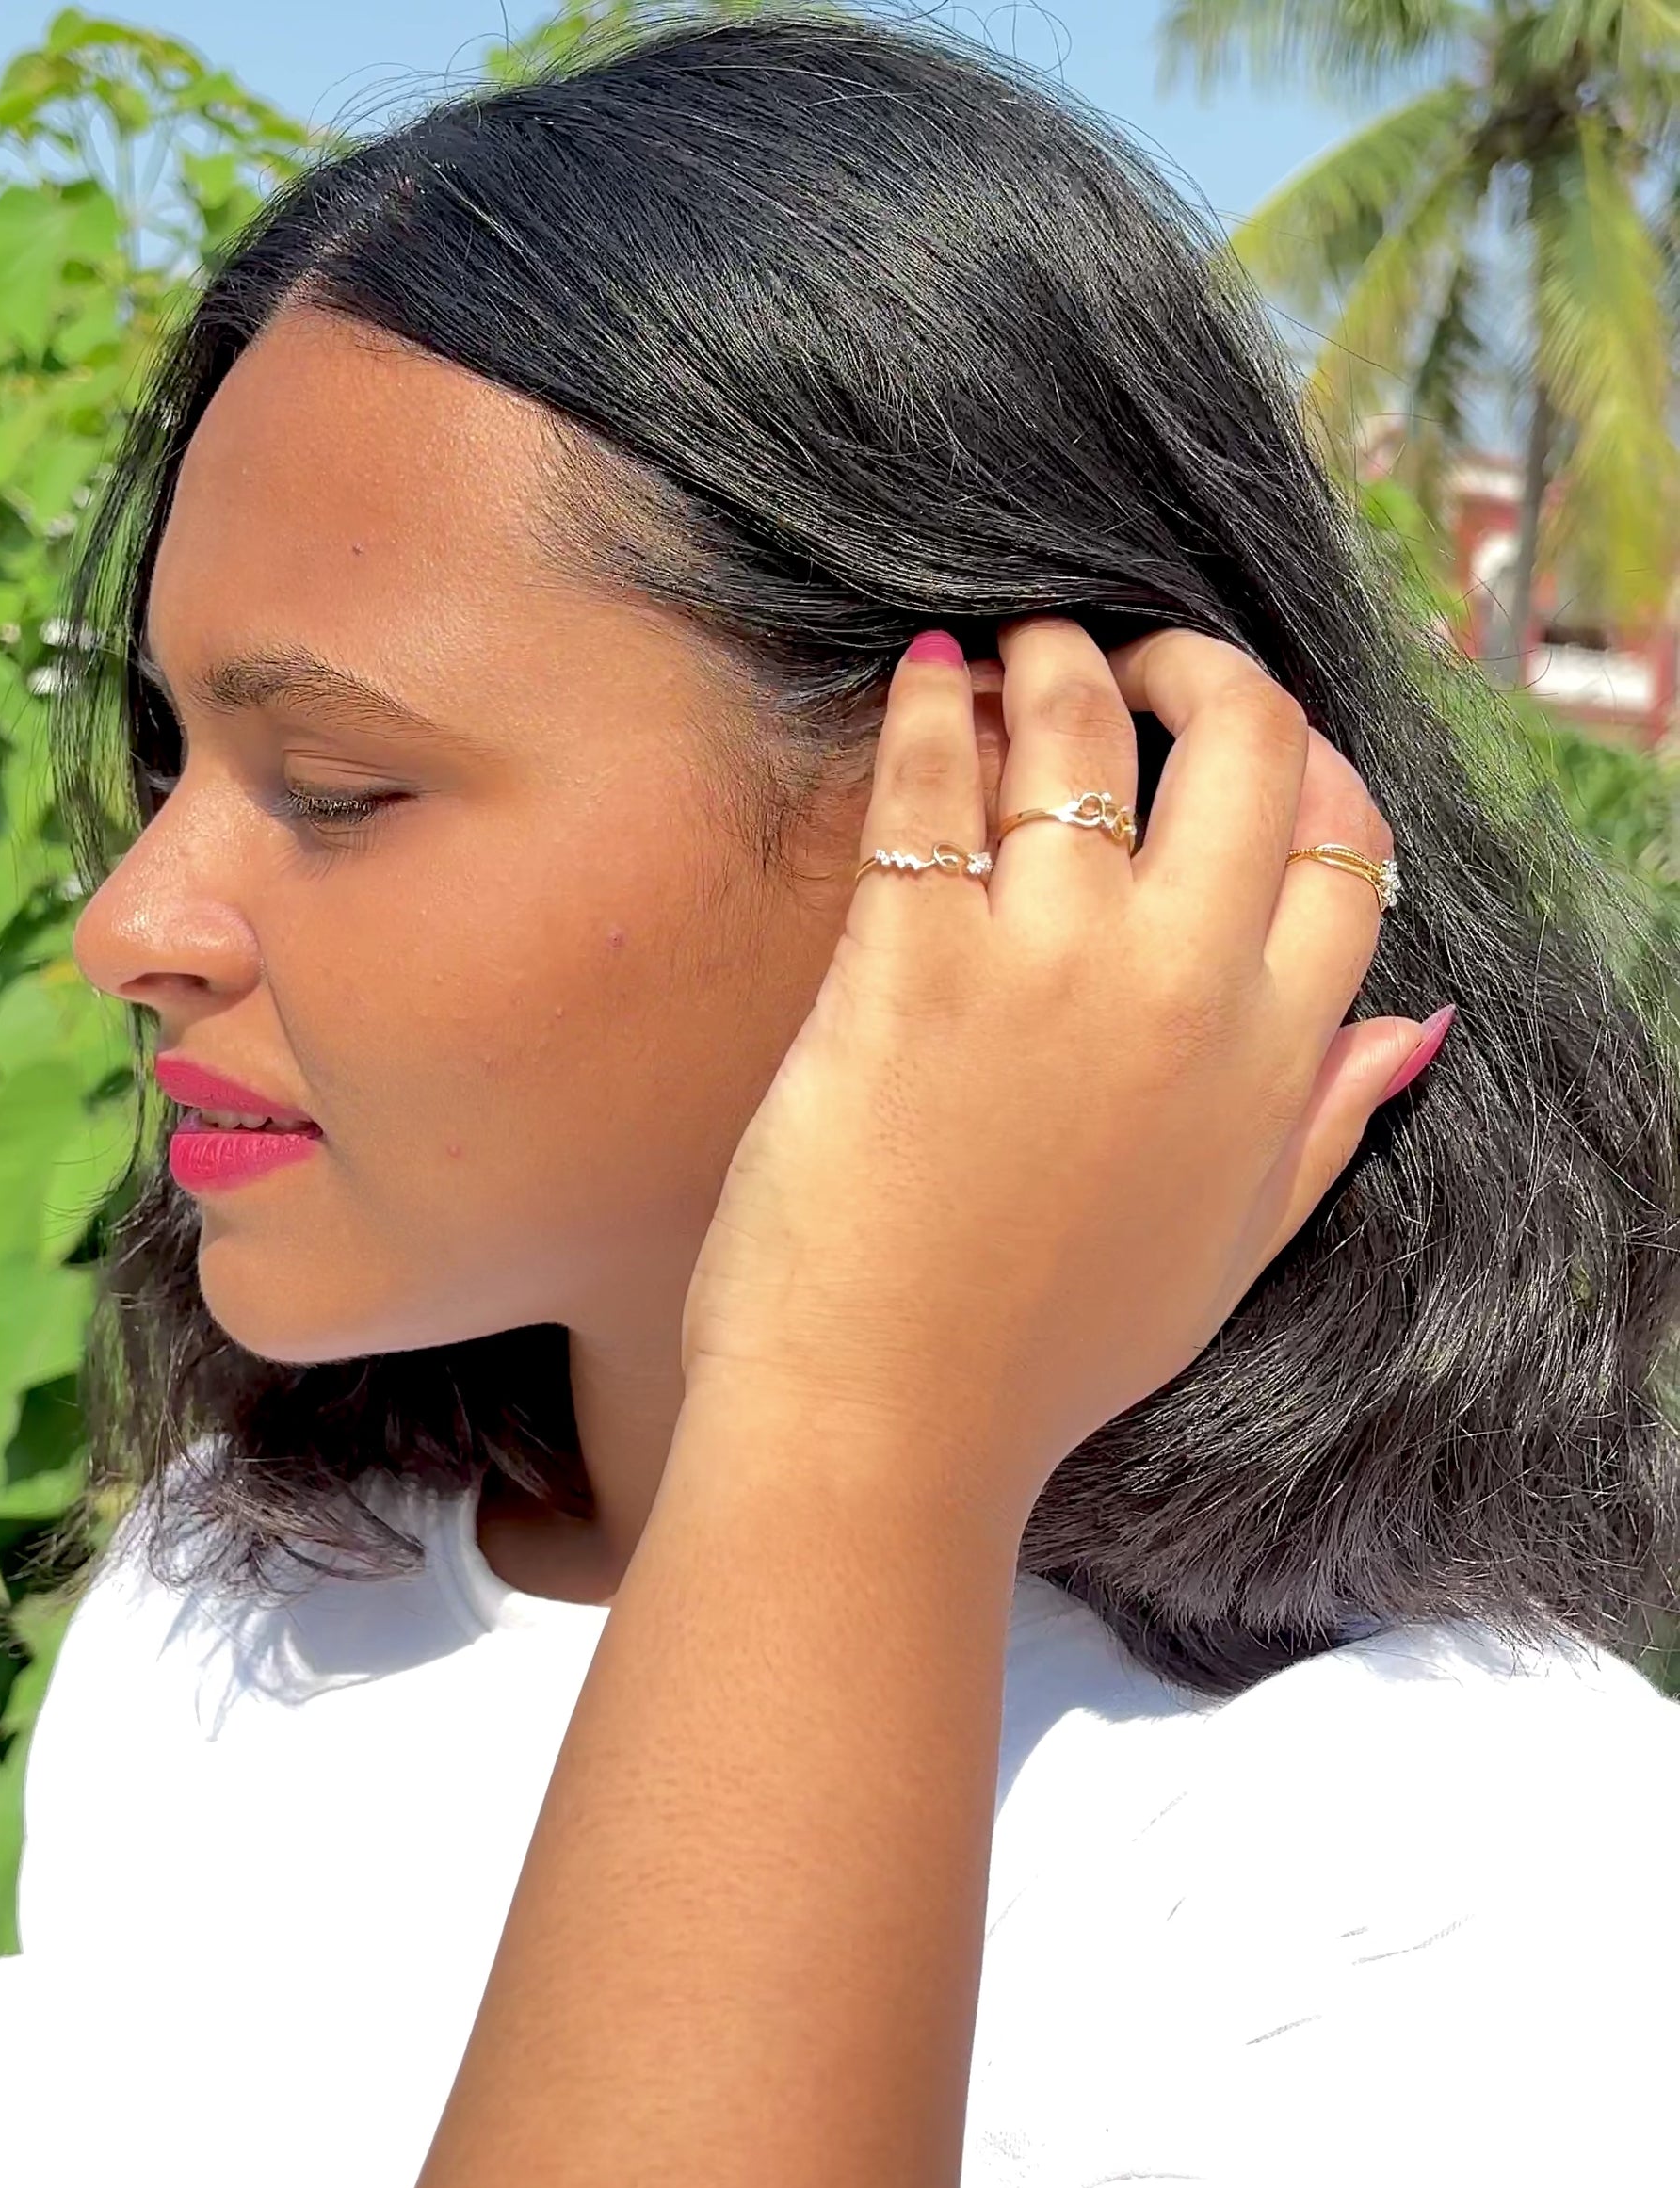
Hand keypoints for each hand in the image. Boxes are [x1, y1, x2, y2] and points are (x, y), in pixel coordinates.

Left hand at [680, 617, 1426, 1515]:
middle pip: (1242, 747)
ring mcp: (1049, 963)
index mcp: (1270, 1058)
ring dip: (1051, 656)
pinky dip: (931, 702)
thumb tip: (1414, 1029)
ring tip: (1012, 647)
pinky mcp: (911, 962)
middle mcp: (1182, 987)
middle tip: (1128, 658)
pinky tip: (923, 678)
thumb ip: (1320, 1127)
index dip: (1305, 768)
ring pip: (1080, 728)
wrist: (886, 1427)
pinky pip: (934, 776)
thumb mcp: (1224, 1254)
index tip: (1241, 745)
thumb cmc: (1044, 1357)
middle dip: (1195, 665)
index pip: (1343, 851)